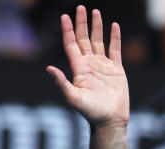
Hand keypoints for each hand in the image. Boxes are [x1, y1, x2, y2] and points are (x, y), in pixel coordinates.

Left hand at [47, 6, 129, 128]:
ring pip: (99, 41)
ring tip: (95, 12)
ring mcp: (103, 66)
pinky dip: (115, 37)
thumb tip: (48, 68)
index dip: (67, 30)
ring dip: (96, 27)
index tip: (64, 16)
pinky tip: (114, 26)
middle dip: (81, 23)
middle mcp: (89, 64)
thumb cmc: (91, 112)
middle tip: (80, 8)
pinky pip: (115, 49)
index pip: (71, 45)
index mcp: (78, 69)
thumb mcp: (73, 98)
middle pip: (84, 39)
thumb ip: (62, 82)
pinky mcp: (116, 69)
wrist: (110, 120)